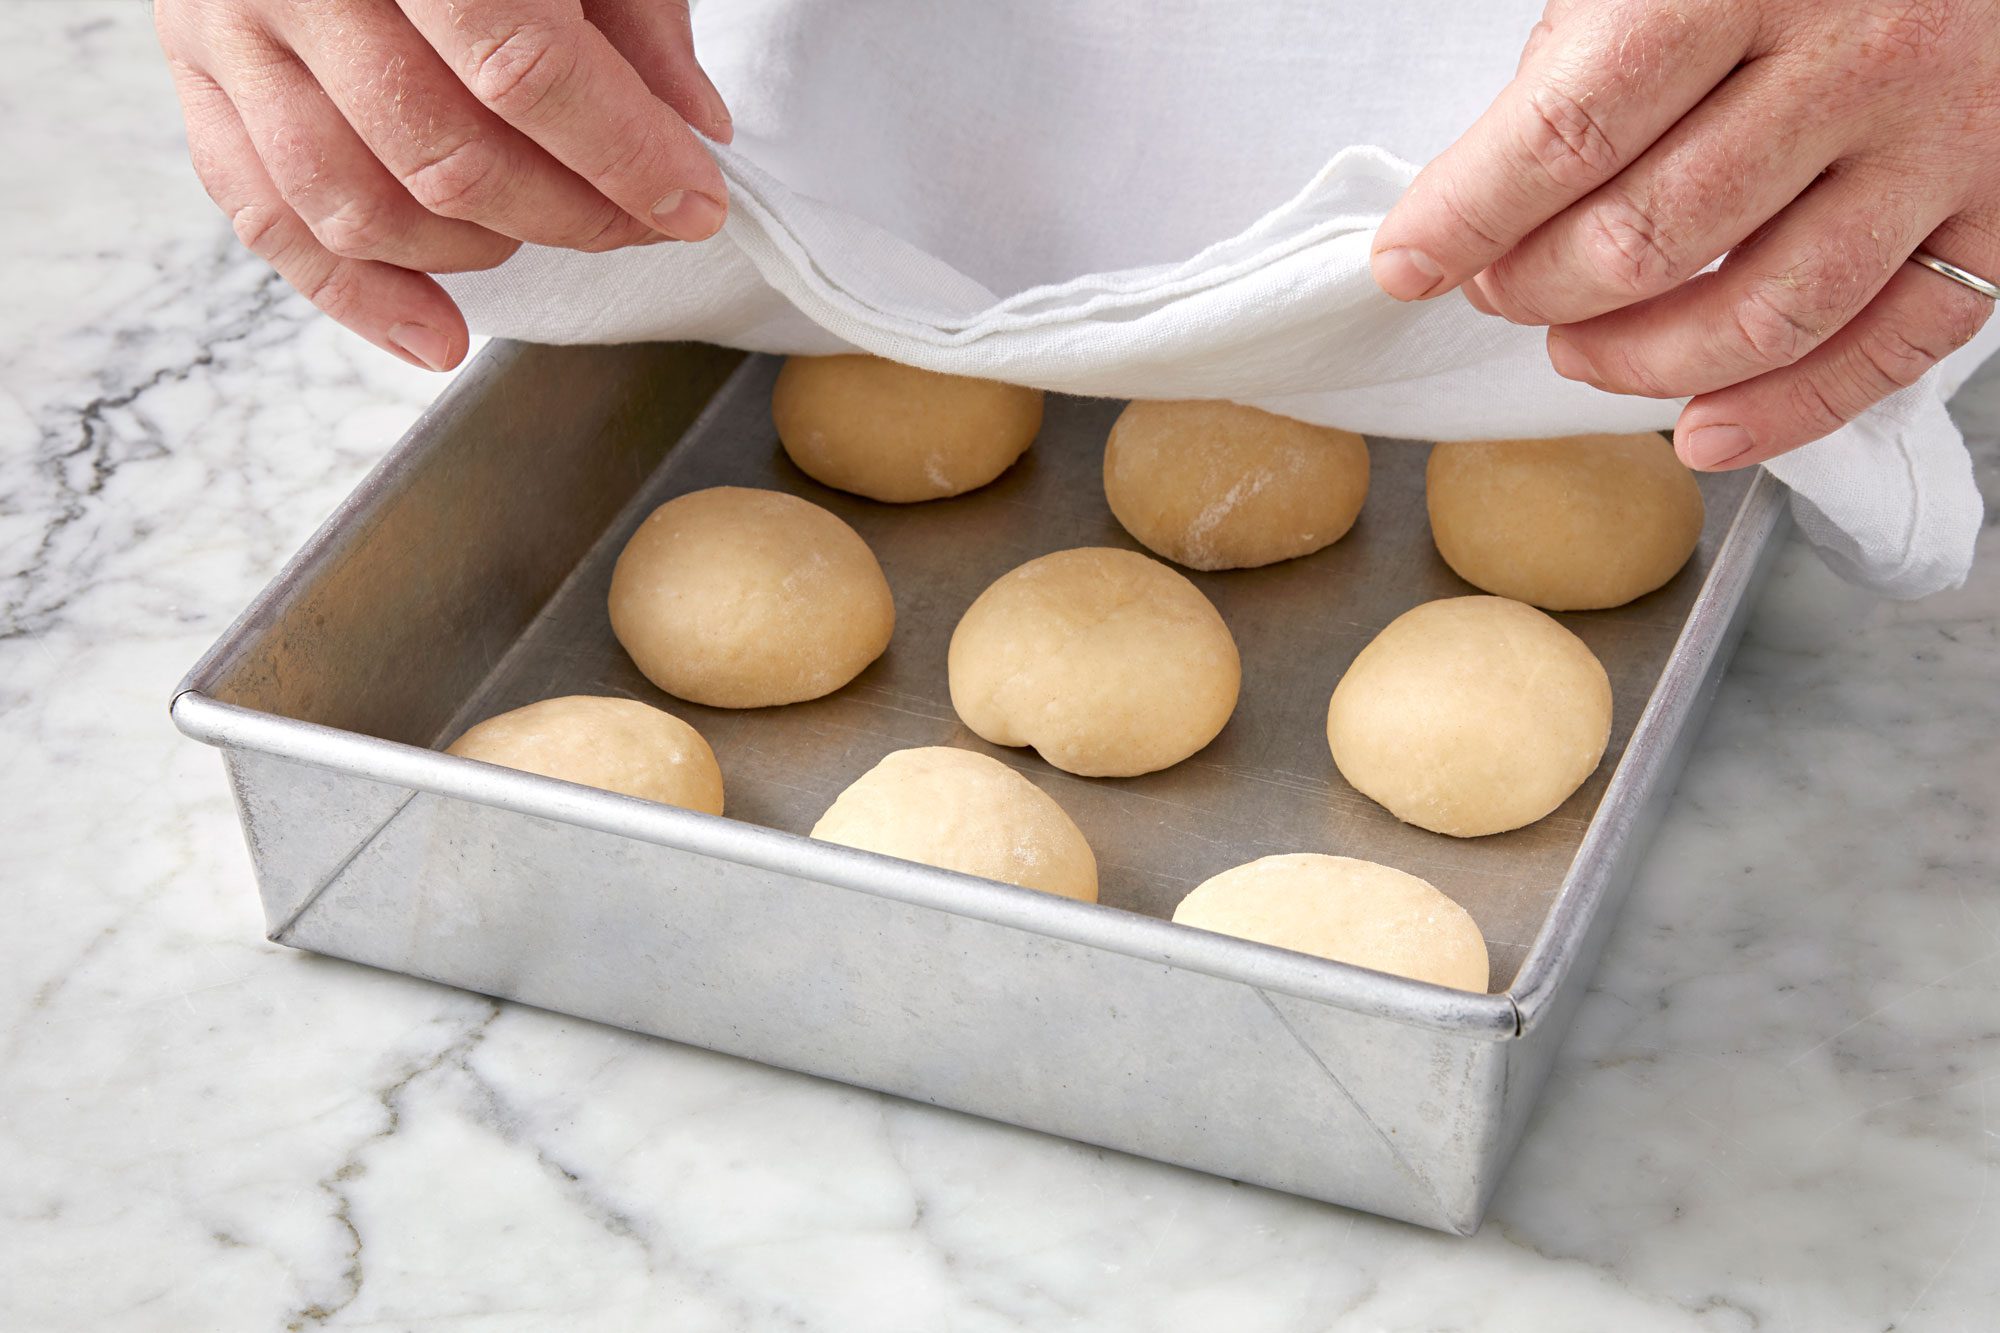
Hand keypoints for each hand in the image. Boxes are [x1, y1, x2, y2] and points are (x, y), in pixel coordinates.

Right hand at [156, 0, 732, 370]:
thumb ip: (631, 9)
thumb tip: (693, 126)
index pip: (523, 70)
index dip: (623, 154)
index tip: (694, 202)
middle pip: (446, 155)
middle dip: (570, 214)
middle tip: (639, 219)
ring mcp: (228, 28)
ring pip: (357, 206)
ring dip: (476, 253)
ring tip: (544, 233)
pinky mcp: (193, 74)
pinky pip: (265, 220)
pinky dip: (356, 298)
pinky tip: (437, 335)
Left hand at [1371, 0, 1999, 469]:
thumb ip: (1581, 57)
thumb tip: (1484, 192)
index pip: (1568, 133)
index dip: (1467, 216)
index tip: (1410, 261)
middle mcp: (1855, 58)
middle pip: (1649, 237)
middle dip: (1538, 288)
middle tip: (1500, 289)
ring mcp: (1937, 140)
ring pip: (1761, 313)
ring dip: (1639, 363)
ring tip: (1575, 351)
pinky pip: (1891, 346)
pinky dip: (1786, 412)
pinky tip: (1701, 428)